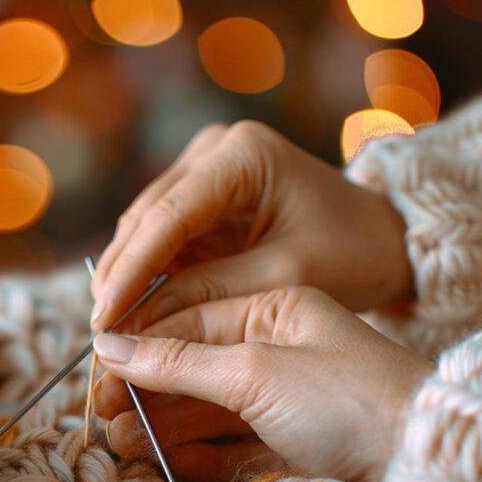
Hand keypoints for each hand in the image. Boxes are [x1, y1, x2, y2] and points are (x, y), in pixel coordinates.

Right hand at [89, 121, 413, 331]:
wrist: (382, 238)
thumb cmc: (350, 253)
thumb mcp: (284, 277)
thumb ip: (210, 293)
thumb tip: (138, 322)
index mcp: (244, 154)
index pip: (169, 215)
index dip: (131, 270)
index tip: (104, 317)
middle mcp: (215, 150)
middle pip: (147, 217)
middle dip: (121, 275)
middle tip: (99, 332)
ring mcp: (204, 167)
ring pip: (145, 227)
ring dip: (126, 276)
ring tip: (108, 328)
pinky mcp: (201, 193)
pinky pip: (161, 237)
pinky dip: (146, 273)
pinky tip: (129, 310)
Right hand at [93, 286, 432, 481]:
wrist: (423, 463)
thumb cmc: (344, 397)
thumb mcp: (255, 370)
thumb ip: (176, 361)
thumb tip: (108, 344)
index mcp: (273, 308)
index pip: (188, 316)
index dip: (140, 341)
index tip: (96, 364)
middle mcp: (272, 348)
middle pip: (189, 365)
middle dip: (143, 388)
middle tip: (99, 410)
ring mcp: (277, 399)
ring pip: (200, 407)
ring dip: (157, 421)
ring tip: (118, 438)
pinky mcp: (281, 444)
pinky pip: (221, 442)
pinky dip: (186, 450)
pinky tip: (155, 457)